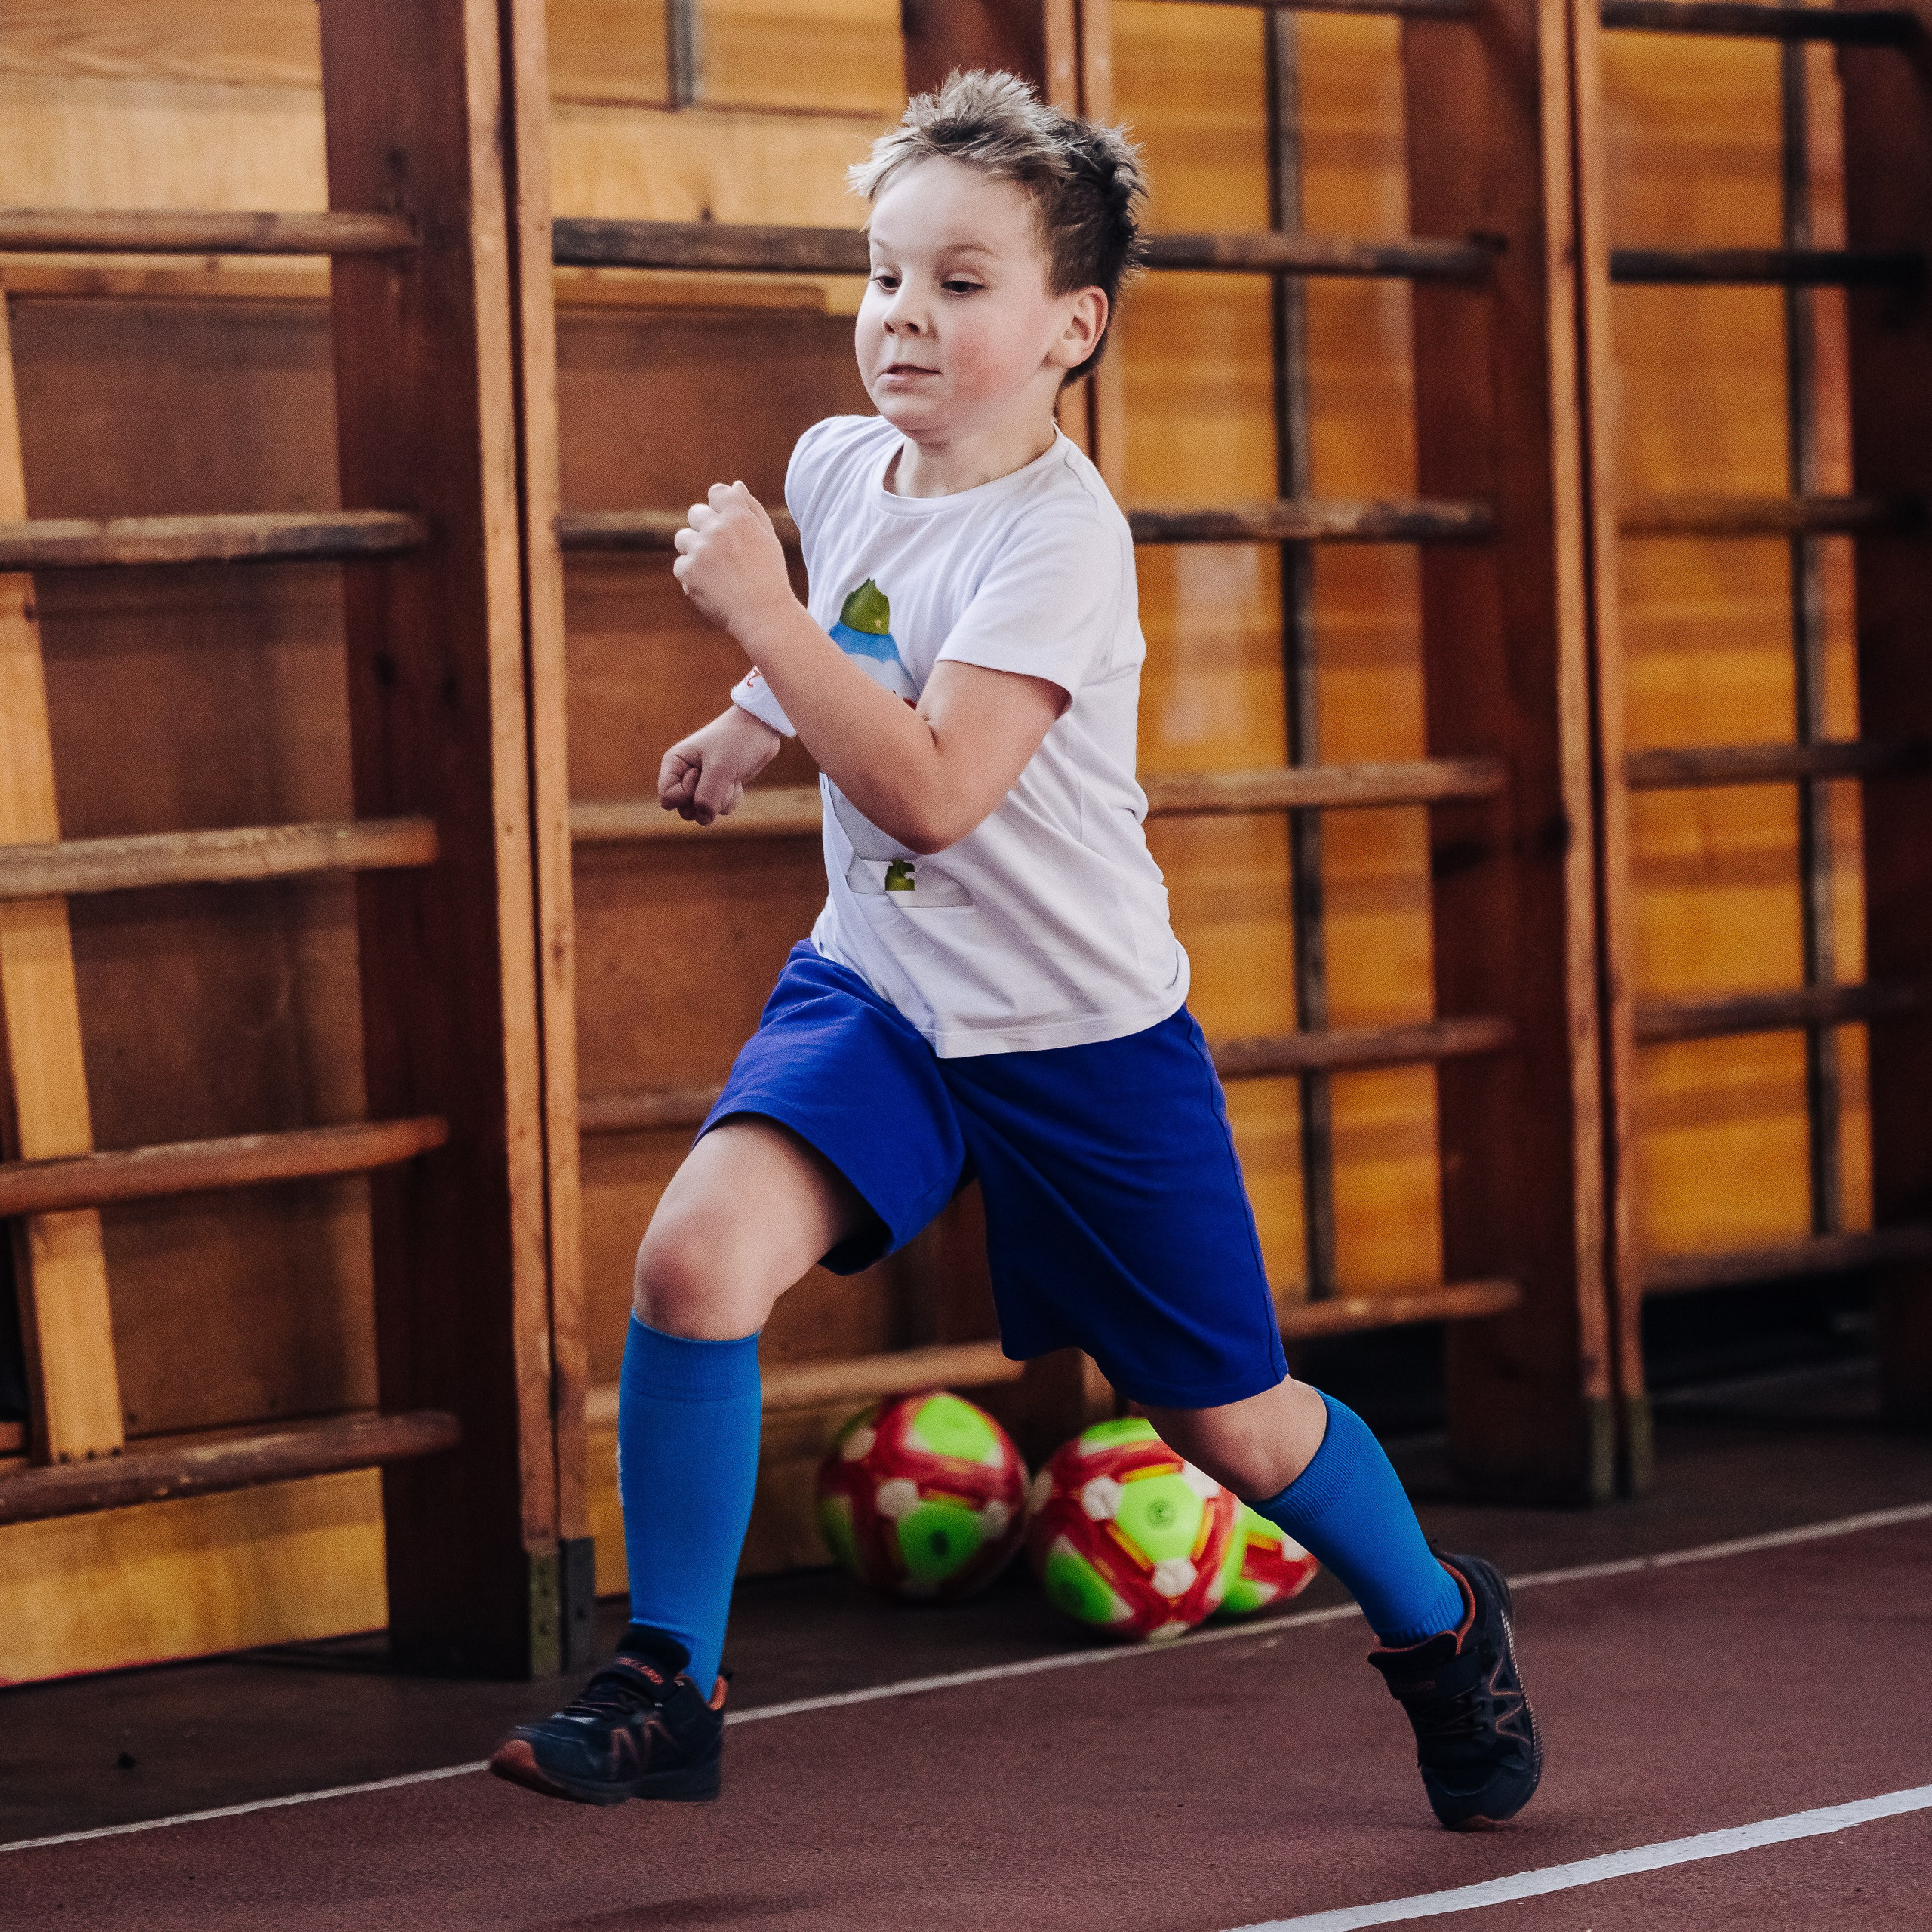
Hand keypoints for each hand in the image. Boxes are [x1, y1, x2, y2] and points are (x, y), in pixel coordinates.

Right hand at [658, 705, 782, 825]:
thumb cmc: (736, 741)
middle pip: (685, 810)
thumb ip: (707, 797)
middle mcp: (684, 775)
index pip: (667, 799)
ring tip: (729, 775)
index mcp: (674, 763)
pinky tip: (737, 779)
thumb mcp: (720, 768)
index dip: (685, 795)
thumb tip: (703, 818)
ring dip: (723, 799)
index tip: (700, 774)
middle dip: (707, 800)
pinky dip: (732, 797)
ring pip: (705, 812)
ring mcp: (702, 783)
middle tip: (718, 776)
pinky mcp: (719, 788)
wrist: (761, 728)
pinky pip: (721, 808)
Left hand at [672, 481, 794, 645]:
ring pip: (683, 538)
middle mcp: (717, 528)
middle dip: (705, 529)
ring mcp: (700, 549)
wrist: (764, 615)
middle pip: (696, 513)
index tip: (726, 524)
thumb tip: (735, 485)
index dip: (719, 506)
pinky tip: (712, 587)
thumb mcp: (768, 538)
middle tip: (722, 553)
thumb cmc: (770, 576)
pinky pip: (681, 566)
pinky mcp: (688, 570)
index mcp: (739, 516)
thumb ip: (751, 508)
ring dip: (695, 551)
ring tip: (716, 571)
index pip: (717, 492)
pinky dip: (692, 577)